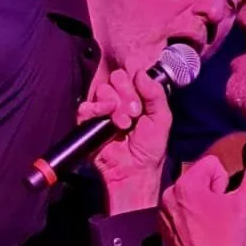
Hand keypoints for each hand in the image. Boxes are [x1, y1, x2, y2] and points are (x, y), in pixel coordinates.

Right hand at [79, 67, 171, 212]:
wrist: (134, 172)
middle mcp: (118, 101)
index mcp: (136, 97)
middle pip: (115, 79)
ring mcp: (103, 112)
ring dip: (114, 106)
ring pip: (102, 90)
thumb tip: (140, 73)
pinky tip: (106, 122)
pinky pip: (84, 107)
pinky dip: (94, 110)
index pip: (131, 76)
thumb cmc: (150, 149)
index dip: (136, 87)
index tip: (142, 107)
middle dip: (126, 96)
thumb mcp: (162, 119)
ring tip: (122, 125)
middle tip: (133, 115)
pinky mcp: (88, 125)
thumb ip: (156, 94)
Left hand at [160, 146, 245, 245]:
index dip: (225, 182)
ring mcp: (162, 211)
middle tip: (218, 214)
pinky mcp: (161, 226)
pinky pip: (178, 208)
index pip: (212, 163)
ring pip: (189, 192)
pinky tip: (200, 230)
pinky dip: (189, 214)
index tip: (225, 203)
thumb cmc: (230, 238)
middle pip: (198, 176)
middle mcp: (169, 194)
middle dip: (211, 190)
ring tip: (210, 223)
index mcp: (187, 184)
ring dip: (201, 202)